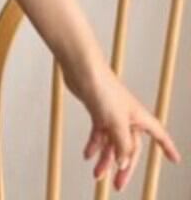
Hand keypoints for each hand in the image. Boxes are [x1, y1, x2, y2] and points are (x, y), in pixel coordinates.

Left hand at [61, 57, 181, 190]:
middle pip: (130, 147)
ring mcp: (111, 114)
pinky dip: (94, 145)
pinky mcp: (97, 111)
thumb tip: (123, 164)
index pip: (159, 135)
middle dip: (124, 167)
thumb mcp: (116, 121)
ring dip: (105, 158)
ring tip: (97, 174)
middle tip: (117, 185)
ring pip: (112, 142)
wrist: (81, 69)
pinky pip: (98, 133)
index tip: (175, 159)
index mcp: (139, 117)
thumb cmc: (103, 88)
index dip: (167, 147)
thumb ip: (121, 144)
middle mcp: (127, 117)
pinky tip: (88, 155)